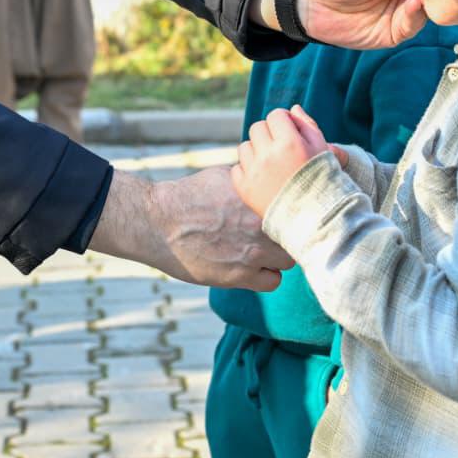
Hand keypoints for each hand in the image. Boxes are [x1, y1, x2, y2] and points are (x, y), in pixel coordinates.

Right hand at [88, 168, 293, 290]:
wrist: (159, 222)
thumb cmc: (190, 196)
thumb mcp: (225, 176)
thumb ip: (253, 181)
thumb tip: (272, 176)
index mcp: (259, 197)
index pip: (299, 205)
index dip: (297, 210)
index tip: (290, 213)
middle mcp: (261, 225)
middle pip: (297, 234)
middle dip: (290, 233)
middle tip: (278, 233)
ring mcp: (252, 253)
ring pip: (288, 260)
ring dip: (280, 256)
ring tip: (265, 250)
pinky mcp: (239, 276)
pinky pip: (272, 282)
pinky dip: (267, 276)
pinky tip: (254, 267)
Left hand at [232, 106, 329, 217]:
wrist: (316, 220)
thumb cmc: (322, 181)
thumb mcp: (322, 150)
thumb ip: (307, 125)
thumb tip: (293, 108)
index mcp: (289, 142)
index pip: (275, 115)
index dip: (284, 122)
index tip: (290, 134)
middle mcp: (268, 155)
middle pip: (258, 128)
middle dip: (269, 135)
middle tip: (281, 150)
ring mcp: (254, 172)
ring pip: (245, 146)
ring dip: (256, 152)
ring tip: (272, 166)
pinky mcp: (244, 189)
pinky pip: (236, 168)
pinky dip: (247, 171)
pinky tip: (262, 179)